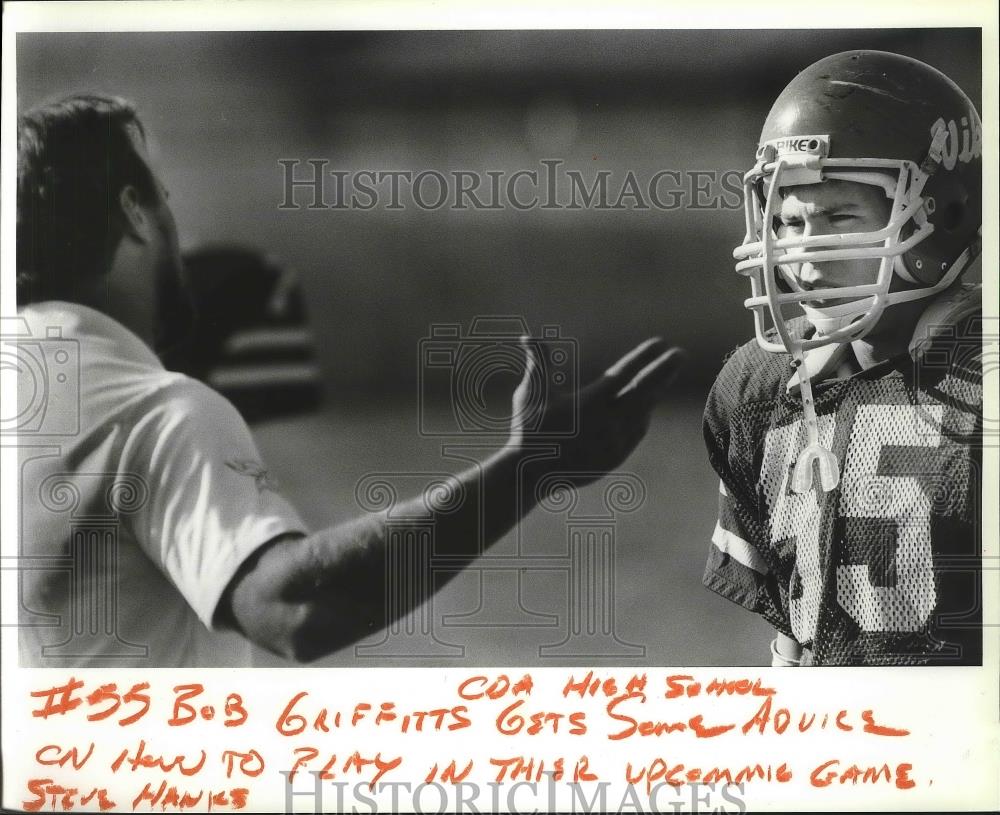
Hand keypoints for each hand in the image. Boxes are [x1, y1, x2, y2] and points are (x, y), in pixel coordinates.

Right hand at [509, 335, 685, 488]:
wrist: (531, 474)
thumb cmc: (528, 429)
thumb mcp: (531, 393)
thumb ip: (538, 362)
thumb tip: (527, 337)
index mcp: (589, 403)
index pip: (625, 373)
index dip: (644, 356)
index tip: (660, 342)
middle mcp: (607, 423)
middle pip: (645, 392)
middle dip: (665, 371)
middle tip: (680, 353)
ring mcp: (614, 442)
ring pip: (644, 413)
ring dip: (655, 393)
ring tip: (665, 377)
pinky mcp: (615, 457)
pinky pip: (636, 433)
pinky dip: (643, 416)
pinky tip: (646, 407)